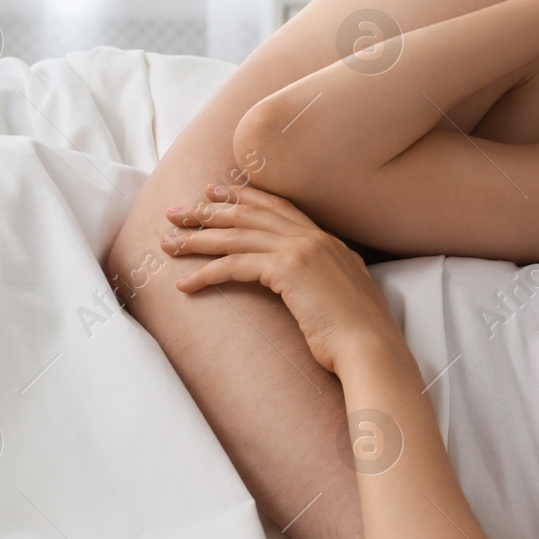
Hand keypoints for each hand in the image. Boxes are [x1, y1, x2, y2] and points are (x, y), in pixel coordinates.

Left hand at [162, 184, 404, 374]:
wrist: (371, 347)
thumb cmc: (358, 335)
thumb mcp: (345, 297)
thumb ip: (326, 282)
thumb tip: (311, 288)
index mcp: (329, 243)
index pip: (278, 208)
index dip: (244, 198)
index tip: (216, 192)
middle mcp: (314, 239)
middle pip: (250, 216)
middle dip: (209, 211)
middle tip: (177, 211)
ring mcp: (302, 251)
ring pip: (237, 236)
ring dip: (197, 239)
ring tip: (167, 243)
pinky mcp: (288, 270)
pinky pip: (235, 265)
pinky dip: (206, 273)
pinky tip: (185, 284)